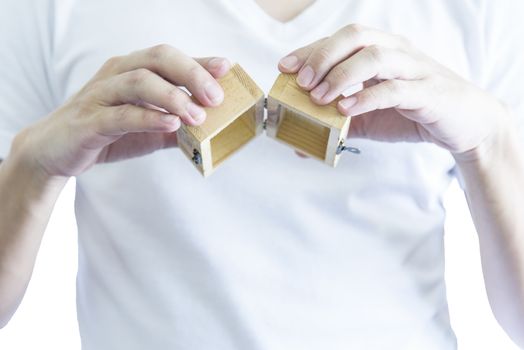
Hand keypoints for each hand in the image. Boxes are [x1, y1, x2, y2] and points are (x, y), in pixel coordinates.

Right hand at [11, 44, 230, 176]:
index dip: (200, 62)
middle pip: (157, 59)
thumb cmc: (104, 133)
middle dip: (191, 74)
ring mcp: (101, 95)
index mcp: (132, 71)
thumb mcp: (147, 129)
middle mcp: (117, 75)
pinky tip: (171, 124)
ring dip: (173, 97)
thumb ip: (175, 126)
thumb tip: (212, 130)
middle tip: (215, 96)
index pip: (170, 58)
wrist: (54, 150)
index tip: (226, 68)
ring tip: (198, 116)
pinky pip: (121, 114)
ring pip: (139, 81)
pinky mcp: (89, 121)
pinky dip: (148, 117)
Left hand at [278, 24, 510, 157]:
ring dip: (341, 75)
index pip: (342, 40)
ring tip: (319, 97)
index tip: (285, 67)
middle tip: (301, 82)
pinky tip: (346, 109)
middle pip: (357, 36)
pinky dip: (367, 97)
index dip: (311, 51)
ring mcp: (414, 69)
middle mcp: (398, 51)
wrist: (466, 125)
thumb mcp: (371, 117)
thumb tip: (304, 140)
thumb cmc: (415, 114)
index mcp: (382, 50)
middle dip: (323, 56)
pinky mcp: (428, 92)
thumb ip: (342, 122)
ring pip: (375, 57)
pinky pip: (395, 88)